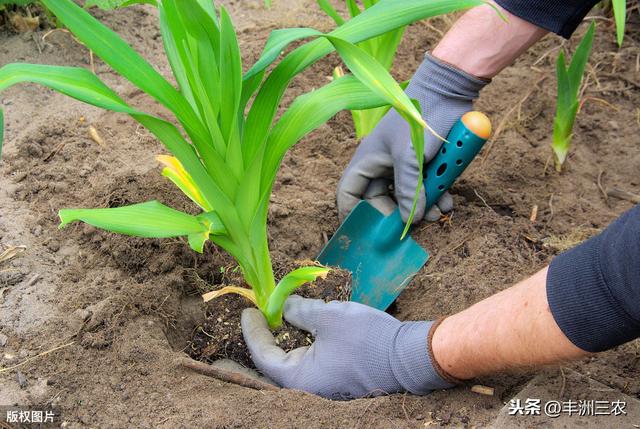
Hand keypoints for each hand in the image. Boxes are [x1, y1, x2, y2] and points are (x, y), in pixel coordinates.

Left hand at [241, 296, 454, 399]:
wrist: (409, 357)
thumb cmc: (367, 339)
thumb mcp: (329, 318)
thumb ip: (300, 311)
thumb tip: (283, 306)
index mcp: (300, 379)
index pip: (264, 356)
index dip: (253, 332)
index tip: (249, 309)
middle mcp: (308, 387)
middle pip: (274, 363)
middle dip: (263, 339)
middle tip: (253, 320)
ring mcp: (323, 385)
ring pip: (293, 361)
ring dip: (283, 340)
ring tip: (276, 317)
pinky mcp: (336, 378)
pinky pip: (310, 361)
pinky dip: (302, 344)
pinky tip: (301, 327)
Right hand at [337, 53, 488, 222]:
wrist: (448, 89)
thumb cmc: (418, 117)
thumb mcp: (410, 157)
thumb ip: (409, 190)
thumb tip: (411, 220)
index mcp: (366, 161)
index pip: (348, 194)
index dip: (352, 216)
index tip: (367, 235)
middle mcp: (380, 166)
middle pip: (380, 202)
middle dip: (398, 216)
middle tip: (417, 225)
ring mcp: (401, 165)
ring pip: (405, 197)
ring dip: (421, 208)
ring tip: (439, 213)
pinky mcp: (421, 164)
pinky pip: (423, 188)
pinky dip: (434, 196)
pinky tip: (447, 201)